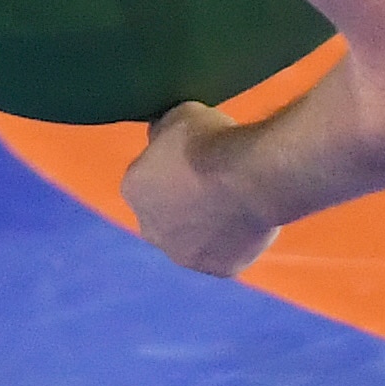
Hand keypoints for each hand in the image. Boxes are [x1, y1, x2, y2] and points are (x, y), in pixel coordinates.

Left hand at [123, 102, 278, 275]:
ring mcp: (185, 255)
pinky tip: (249, 217)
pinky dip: (235, 241)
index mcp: (133, 189)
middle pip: (165, 216)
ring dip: (207, 226)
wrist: (251, 175)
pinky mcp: (219, 269)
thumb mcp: (177, 116)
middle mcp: (151, 229)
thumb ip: (162, 133)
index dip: (169, 166)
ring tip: (236, 199)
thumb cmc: (213, 141)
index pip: (146, 178)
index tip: (193, 157)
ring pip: (193, 240)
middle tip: (213, 182)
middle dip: (182, 203)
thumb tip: (159, 137)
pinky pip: (225, 254)